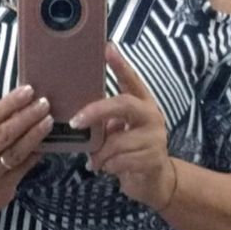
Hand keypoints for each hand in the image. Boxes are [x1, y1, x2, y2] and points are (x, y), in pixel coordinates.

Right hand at [0, 85, 52, 225]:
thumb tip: (20, 105)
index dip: (10, 102)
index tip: (28, 90)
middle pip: (4, 133)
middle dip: (26, 116)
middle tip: (44, 103)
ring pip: (16, 151)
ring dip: (35, 134)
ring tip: (48, 120)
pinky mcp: (4, 188)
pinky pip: (24, 167)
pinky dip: (36, 154)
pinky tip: (47, 143)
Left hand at [71, 42, 175, 211]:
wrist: (154, 182)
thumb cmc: (130, 152)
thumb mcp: (118, 132)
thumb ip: (106, 121)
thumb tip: (79, 116)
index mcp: (142, 104)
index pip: (131, 79)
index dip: (120, 64)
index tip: (107, 47)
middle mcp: (151, 115)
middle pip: (123, 104)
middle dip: (95, 112)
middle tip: (75, 122)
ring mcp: (155, 137)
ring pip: (116, 141)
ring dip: (100, 154)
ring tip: (97, 161)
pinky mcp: (153, 158)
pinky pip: (119, 161)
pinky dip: (108, 167)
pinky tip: (109, 169)